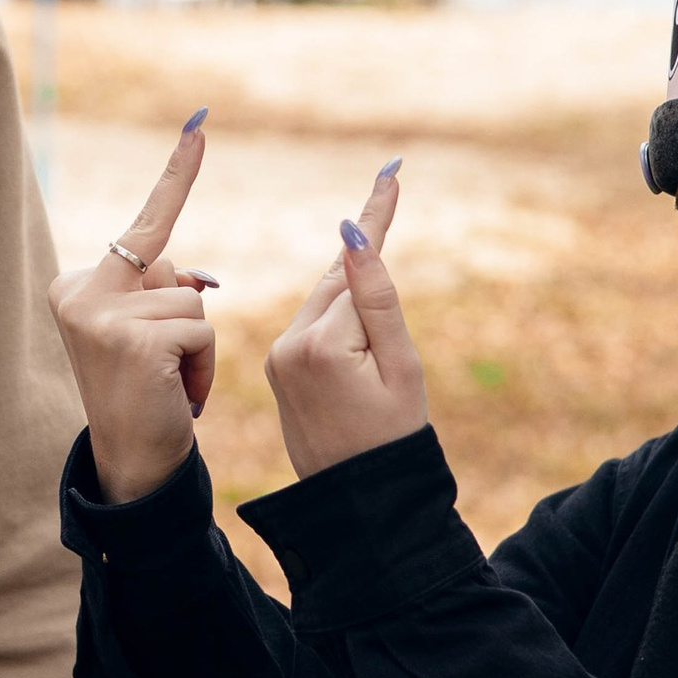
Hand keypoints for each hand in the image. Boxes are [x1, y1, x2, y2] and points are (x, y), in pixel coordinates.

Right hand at [47, 115, 219, 504]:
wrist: (131, 463)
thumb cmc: (144, 395)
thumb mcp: (145, 331)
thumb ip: (161, 290)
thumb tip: (197, 279)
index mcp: (76, 286)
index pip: (141, 224)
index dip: (177, 175)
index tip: (200, 122)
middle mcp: (79, 293)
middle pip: (172, 269)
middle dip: (184, 314)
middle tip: (159, 369)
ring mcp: (101, 315)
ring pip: (193, 301)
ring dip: (197, 347)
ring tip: (170, 385)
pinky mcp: (133, 338)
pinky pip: (201, 328)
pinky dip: (202, 366)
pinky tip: (177, 396)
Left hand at [264, 160, 429, 477]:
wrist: (358, 503)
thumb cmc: (394, 439)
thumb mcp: (400, 368)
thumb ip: (377, 300)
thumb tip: (349, 236)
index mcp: (321, 344)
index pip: (356, 272)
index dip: (376, 221)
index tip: (389, 174)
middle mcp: (288, 345)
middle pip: (337, 283)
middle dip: (364, 251)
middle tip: (387, 182)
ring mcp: (278, 358)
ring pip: (326, 305)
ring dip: (353, 294)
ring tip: (381, 279)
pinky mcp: (278, 369)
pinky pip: (315, 328)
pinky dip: (340, 319)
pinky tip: (361, 328)